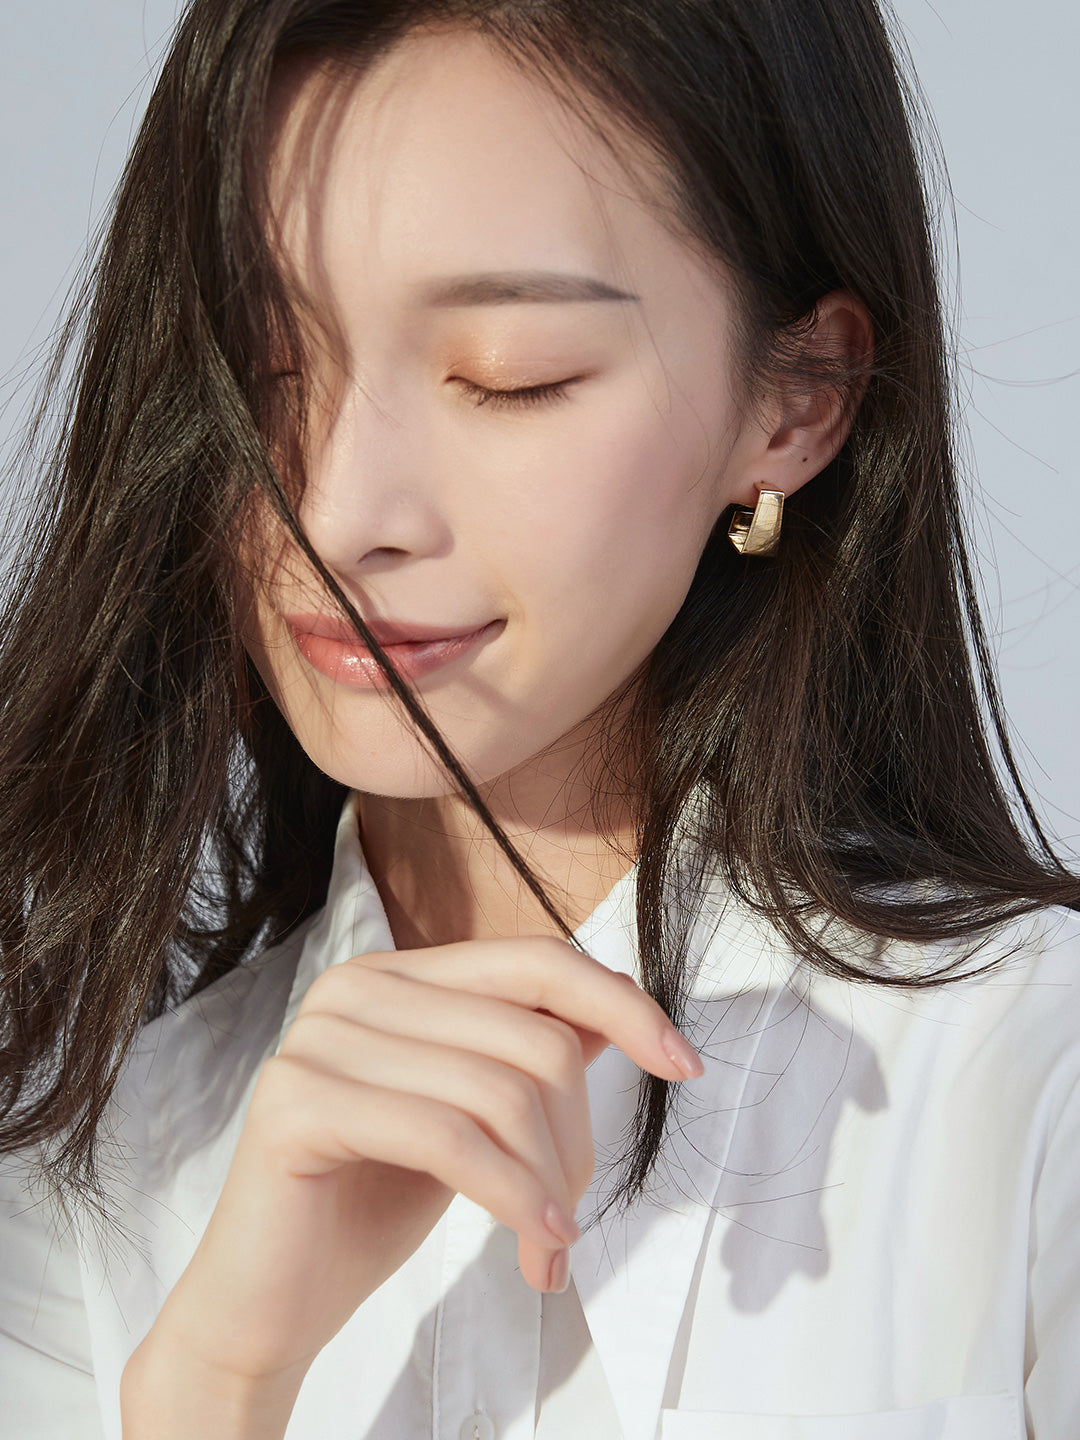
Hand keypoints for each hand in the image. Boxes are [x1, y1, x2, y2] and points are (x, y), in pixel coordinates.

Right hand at [134, 936, 702, 1392]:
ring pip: (499, 1090)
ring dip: (550, 1182)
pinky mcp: (296, 1102)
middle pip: (532, 1035)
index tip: (683, 1064)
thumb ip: (527, 1049)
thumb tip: (619, 1005)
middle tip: (571, 1213)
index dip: (622, 1006)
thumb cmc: (374, 1201)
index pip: (538, 960)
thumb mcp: (472, 1114)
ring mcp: (319, 1038)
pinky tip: (534, 1249)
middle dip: (577, 1135)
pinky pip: (447, 1138)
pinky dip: (513, 1198)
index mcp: (399, 974)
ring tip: (551, 1244)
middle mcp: (356, 986)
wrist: (271, 1299)